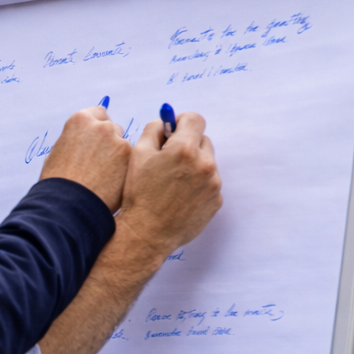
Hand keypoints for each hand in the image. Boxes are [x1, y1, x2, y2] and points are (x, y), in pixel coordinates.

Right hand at [39, 107, 129, 212]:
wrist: (68, 205)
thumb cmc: (58, 183)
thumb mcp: (56, 154)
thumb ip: (73, 142)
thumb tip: (80, 142)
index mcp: (79, 121)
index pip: (97, 113)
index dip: (95, 129)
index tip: (94, 141)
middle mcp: (100, 126)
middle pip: (111, 129)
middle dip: (107, 143)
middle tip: (98, 163)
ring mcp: (118, 141)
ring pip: (123, 145)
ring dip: (117, 157)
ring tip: (103, 178)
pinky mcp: (130, 158)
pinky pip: (131, 160)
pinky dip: (124, 170)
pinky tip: (112, 184)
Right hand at [119, 111, 221, 258]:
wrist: (146, 233)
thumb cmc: (138, 195)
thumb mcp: (137, 156)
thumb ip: (153, 131)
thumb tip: (166, 122)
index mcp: (184, 149)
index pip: (195, 119)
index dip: (181, 122)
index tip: (172, 131)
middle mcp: (204, 163)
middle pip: (202, 140)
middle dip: (187, 145)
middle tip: (168, 161)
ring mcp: (213, 183)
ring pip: (206, 163)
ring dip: (193, 166)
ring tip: (172, 183)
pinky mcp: (216, 200)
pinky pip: (209, 183)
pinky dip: (197, 186)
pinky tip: (179, 197)